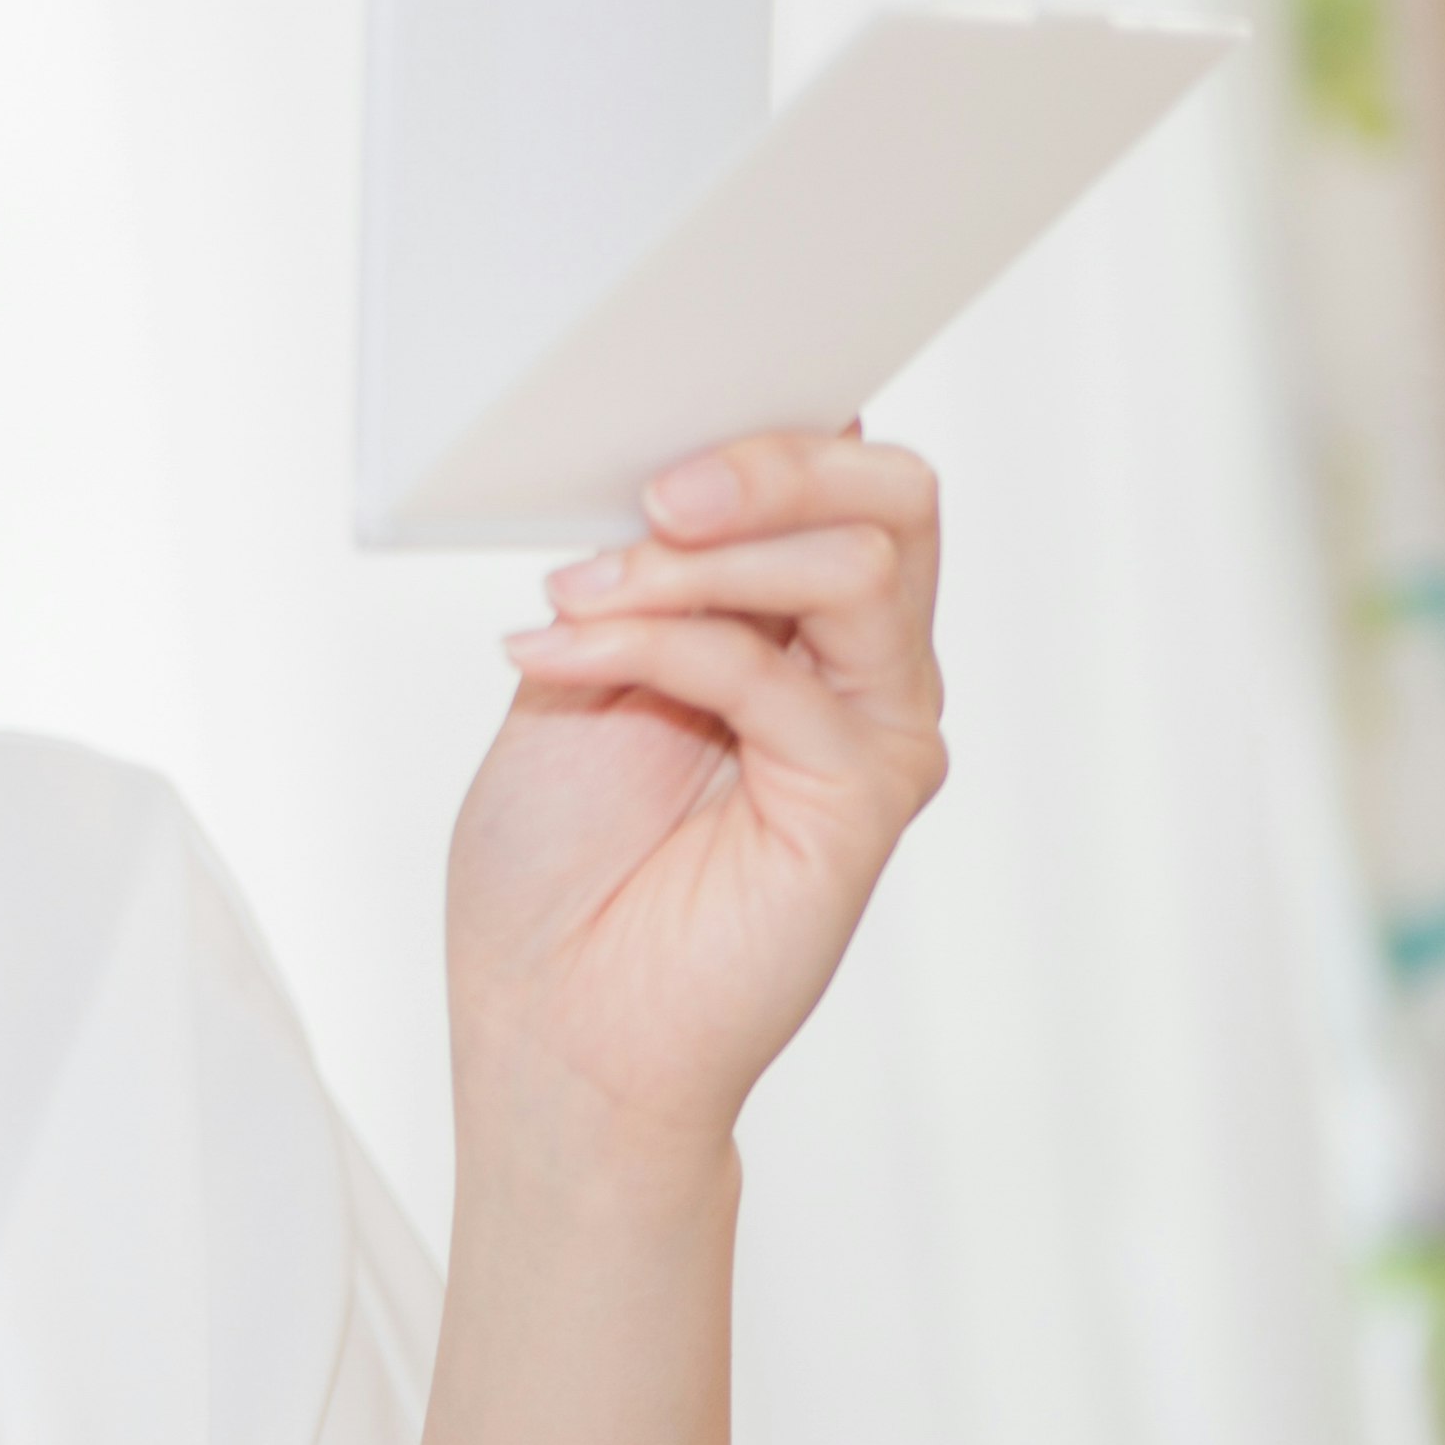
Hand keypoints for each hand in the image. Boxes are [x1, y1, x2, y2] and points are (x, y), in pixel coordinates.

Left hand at [448, 428, 948, 1174]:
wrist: (552, 1021)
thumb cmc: (556, 861)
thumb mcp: (579, 662)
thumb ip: (647, 571)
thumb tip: (679, 464)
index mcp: (794, 620)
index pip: (844, 474)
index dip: (770, 427)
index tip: (655, 422)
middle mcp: (857, 667)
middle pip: (892, 497)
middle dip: (769, 465)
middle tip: (656, 494)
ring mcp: (872, 730)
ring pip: (859, 564)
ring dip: (695, 562)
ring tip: (581, 595)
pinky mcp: (860, 798)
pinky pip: (778, 674)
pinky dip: (657, 641)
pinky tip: (562, 653)